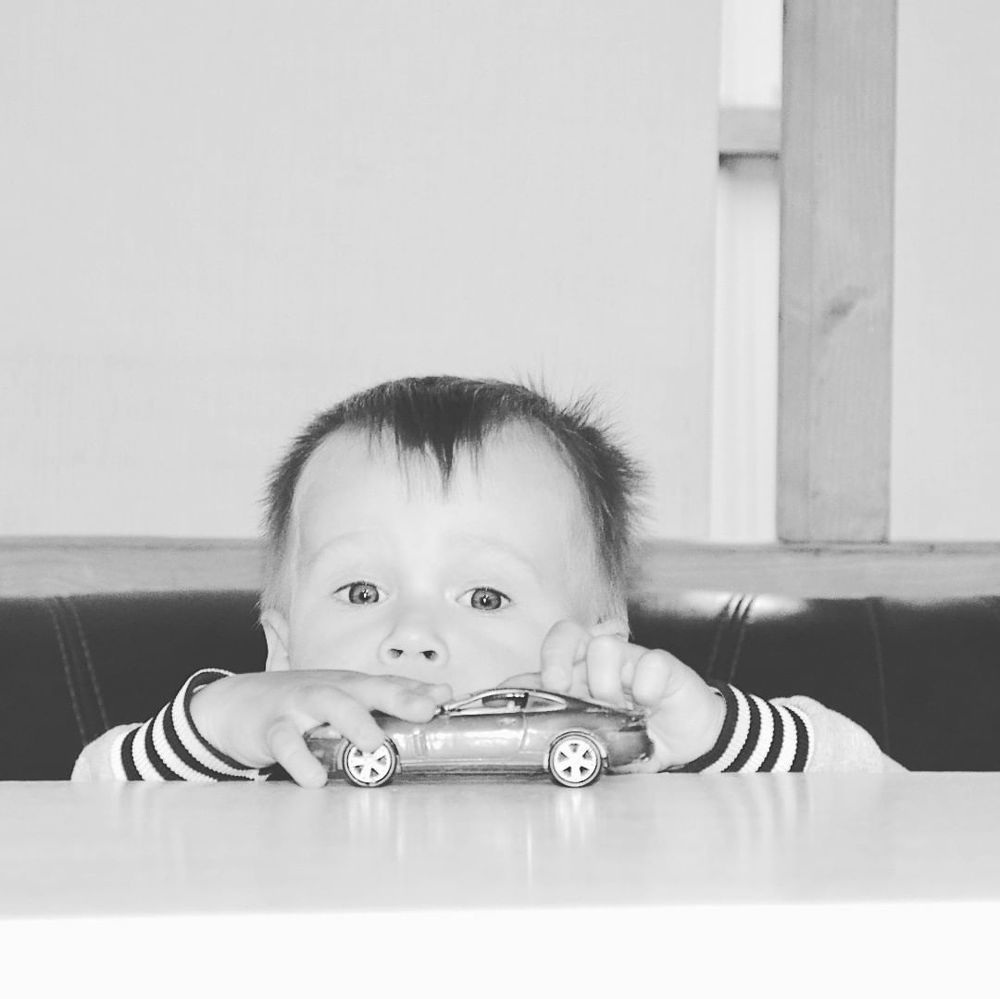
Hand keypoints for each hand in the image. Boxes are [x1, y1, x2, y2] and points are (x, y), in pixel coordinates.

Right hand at [190, 671, 451, 787]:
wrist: (235, 704)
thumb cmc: (301, 703)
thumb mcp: (343, 696)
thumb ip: (389, 697)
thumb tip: (440, 694)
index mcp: (348, 685)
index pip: (387, 684)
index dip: (416, 691)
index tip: (444, 698)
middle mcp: (328, 689)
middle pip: (365, 688)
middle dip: (396, 697)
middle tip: (423, 710)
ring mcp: (299, 705)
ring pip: (328, 704)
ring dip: (353, 720)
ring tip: (374, 742)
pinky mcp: (270, 727)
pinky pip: (285, 741)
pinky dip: (300, 759)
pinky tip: (315, 779)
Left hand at [506, 619, 724, 771]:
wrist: (686, 743)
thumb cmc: (638, 735)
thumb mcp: (597, 738)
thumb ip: (564, 727)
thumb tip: (524, 724)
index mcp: (580, 675)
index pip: (550, 652)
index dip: (535, 666)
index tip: (527, 690)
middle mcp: (601, 661)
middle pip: (566, 632)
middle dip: (555, 657)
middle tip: (558, 686)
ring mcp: (631, 659)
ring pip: (603, 647)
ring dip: (607, 684)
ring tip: (621, 710)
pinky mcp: (663, 665)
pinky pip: (649, 663)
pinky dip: (647, 688)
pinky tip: (651, 705)